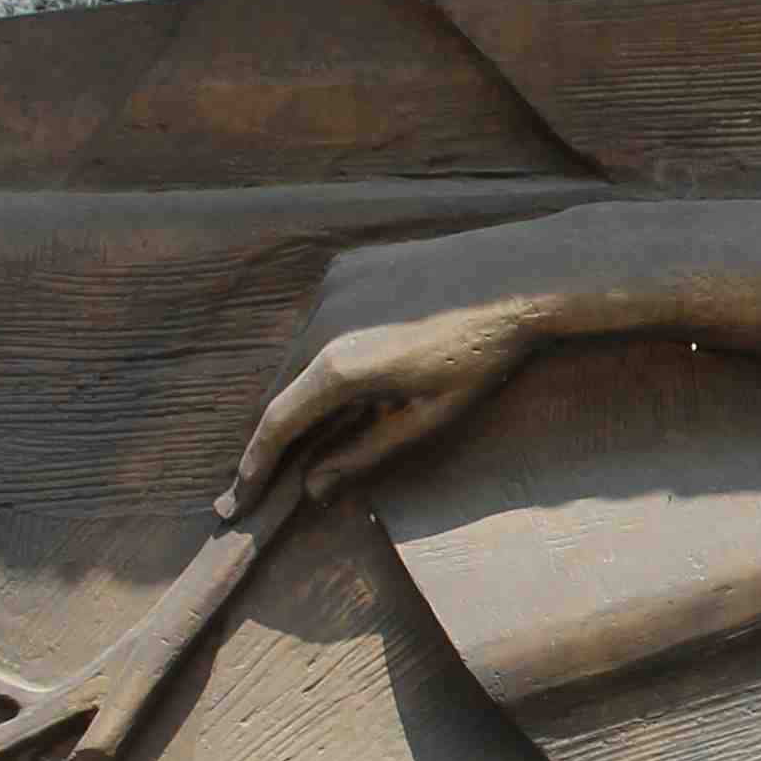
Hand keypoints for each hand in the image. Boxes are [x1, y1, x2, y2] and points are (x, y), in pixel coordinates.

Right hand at [220, 272, 554, 512]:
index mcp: (341, 366)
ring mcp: (332, 285)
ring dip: (304, 387)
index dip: (255, 462)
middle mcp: (323, 320)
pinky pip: (321, 317)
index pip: (277, 422)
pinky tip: (358, 364)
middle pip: (281, 388)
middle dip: (276, 431)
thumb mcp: (428, 418)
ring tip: (326, 420)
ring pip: (299, 351)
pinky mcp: (348, 266)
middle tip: (270, 472)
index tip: (240, 495)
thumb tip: (314, 487)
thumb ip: (366, 453)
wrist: (521, 277)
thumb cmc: (483, 357)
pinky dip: (325, 347)